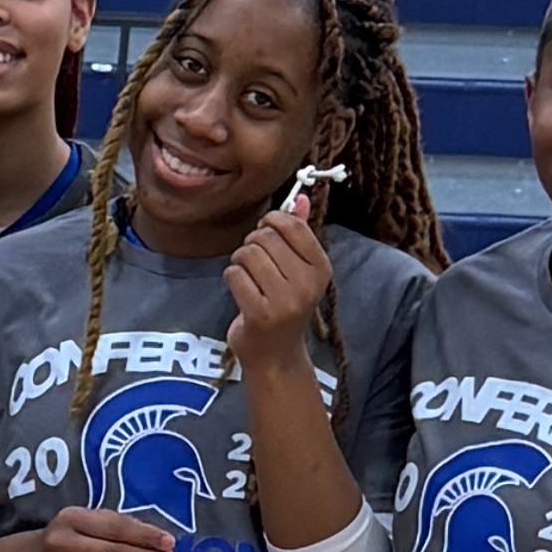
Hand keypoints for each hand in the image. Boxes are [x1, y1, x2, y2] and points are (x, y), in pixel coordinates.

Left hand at [222, 209, 331, 379]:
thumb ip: (299, 233)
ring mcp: (285, 300)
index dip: (270, 223)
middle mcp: (308, 283)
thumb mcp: (298, 270)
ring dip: (239, 262)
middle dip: (251, 244)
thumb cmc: (284, 305)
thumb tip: (300, 197)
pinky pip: (234, 275)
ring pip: (247, 254)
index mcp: (321, 268)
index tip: (266, 235)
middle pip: (264, 237)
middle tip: (253, 263)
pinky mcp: (260, 313)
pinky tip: (239, 291)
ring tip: (247, 278)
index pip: (291, 225)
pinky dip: (230, 279)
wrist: (276, 355)